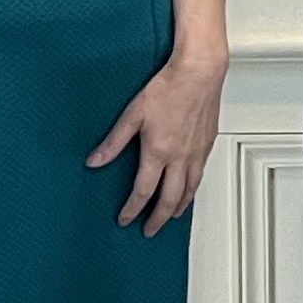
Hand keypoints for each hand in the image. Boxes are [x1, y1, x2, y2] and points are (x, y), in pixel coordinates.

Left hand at [90, 51, 223, 230]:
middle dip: (158, 218)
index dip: (132, 209)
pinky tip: (190, 187)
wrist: (199, 72)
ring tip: (171, 216)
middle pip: (170, 198)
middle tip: (150, 230)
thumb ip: (113, 142)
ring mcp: (197, 152)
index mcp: (159, 152)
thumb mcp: (132, 114)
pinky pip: (200, 174)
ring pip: (190, 189)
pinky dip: (193, 188)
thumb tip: (94, 161)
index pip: (144, 191)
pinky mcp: (208, 143)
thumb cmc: (168, 87)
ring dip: (179, 207)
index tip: (125, 219)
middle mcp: (180, 157)